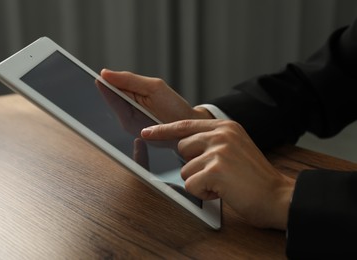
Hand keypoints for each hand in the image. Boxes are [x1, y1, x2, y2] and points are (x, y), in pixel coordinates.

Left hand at [99, 69, 213, 122]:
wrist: (190, 129)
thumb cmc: (176, 111)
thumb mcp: (155, 89)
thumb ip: (129, 80)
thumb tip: (106, 73)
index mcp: (127, 118)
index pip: (109, 96)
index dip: (104, 82)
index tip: (99, 72)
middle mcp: (125, 122)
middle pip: (113, 96)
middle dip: (116, 84)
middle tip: (120, 78)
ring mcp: (131, 122)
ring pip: (121, 98)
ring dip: (125, 88)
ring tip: (135, 89)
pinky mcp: (137, 120)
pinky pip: (129, 102)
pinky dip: (133, 94)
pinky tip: (142, 95)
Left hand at [141, 119, 294, 229]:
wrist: (278, 196)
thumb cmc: (255, 178)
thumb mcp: (236, 148)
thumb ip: (213, 142)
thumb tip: (184, 146)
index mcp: (226, 126)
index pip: (185, 124)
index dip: (163, 129)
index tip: (147, 132)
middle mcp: (221, 134)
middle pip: (182, 148)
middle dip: (193, 165)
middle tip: (216, 173)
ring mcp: (218, 151)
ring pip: (185, 169)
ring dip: (199, 181)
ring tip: (223, 183)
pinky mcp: (215, 170)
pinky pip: (191, 184)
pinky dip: (204, 193)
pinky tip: (223, 191)